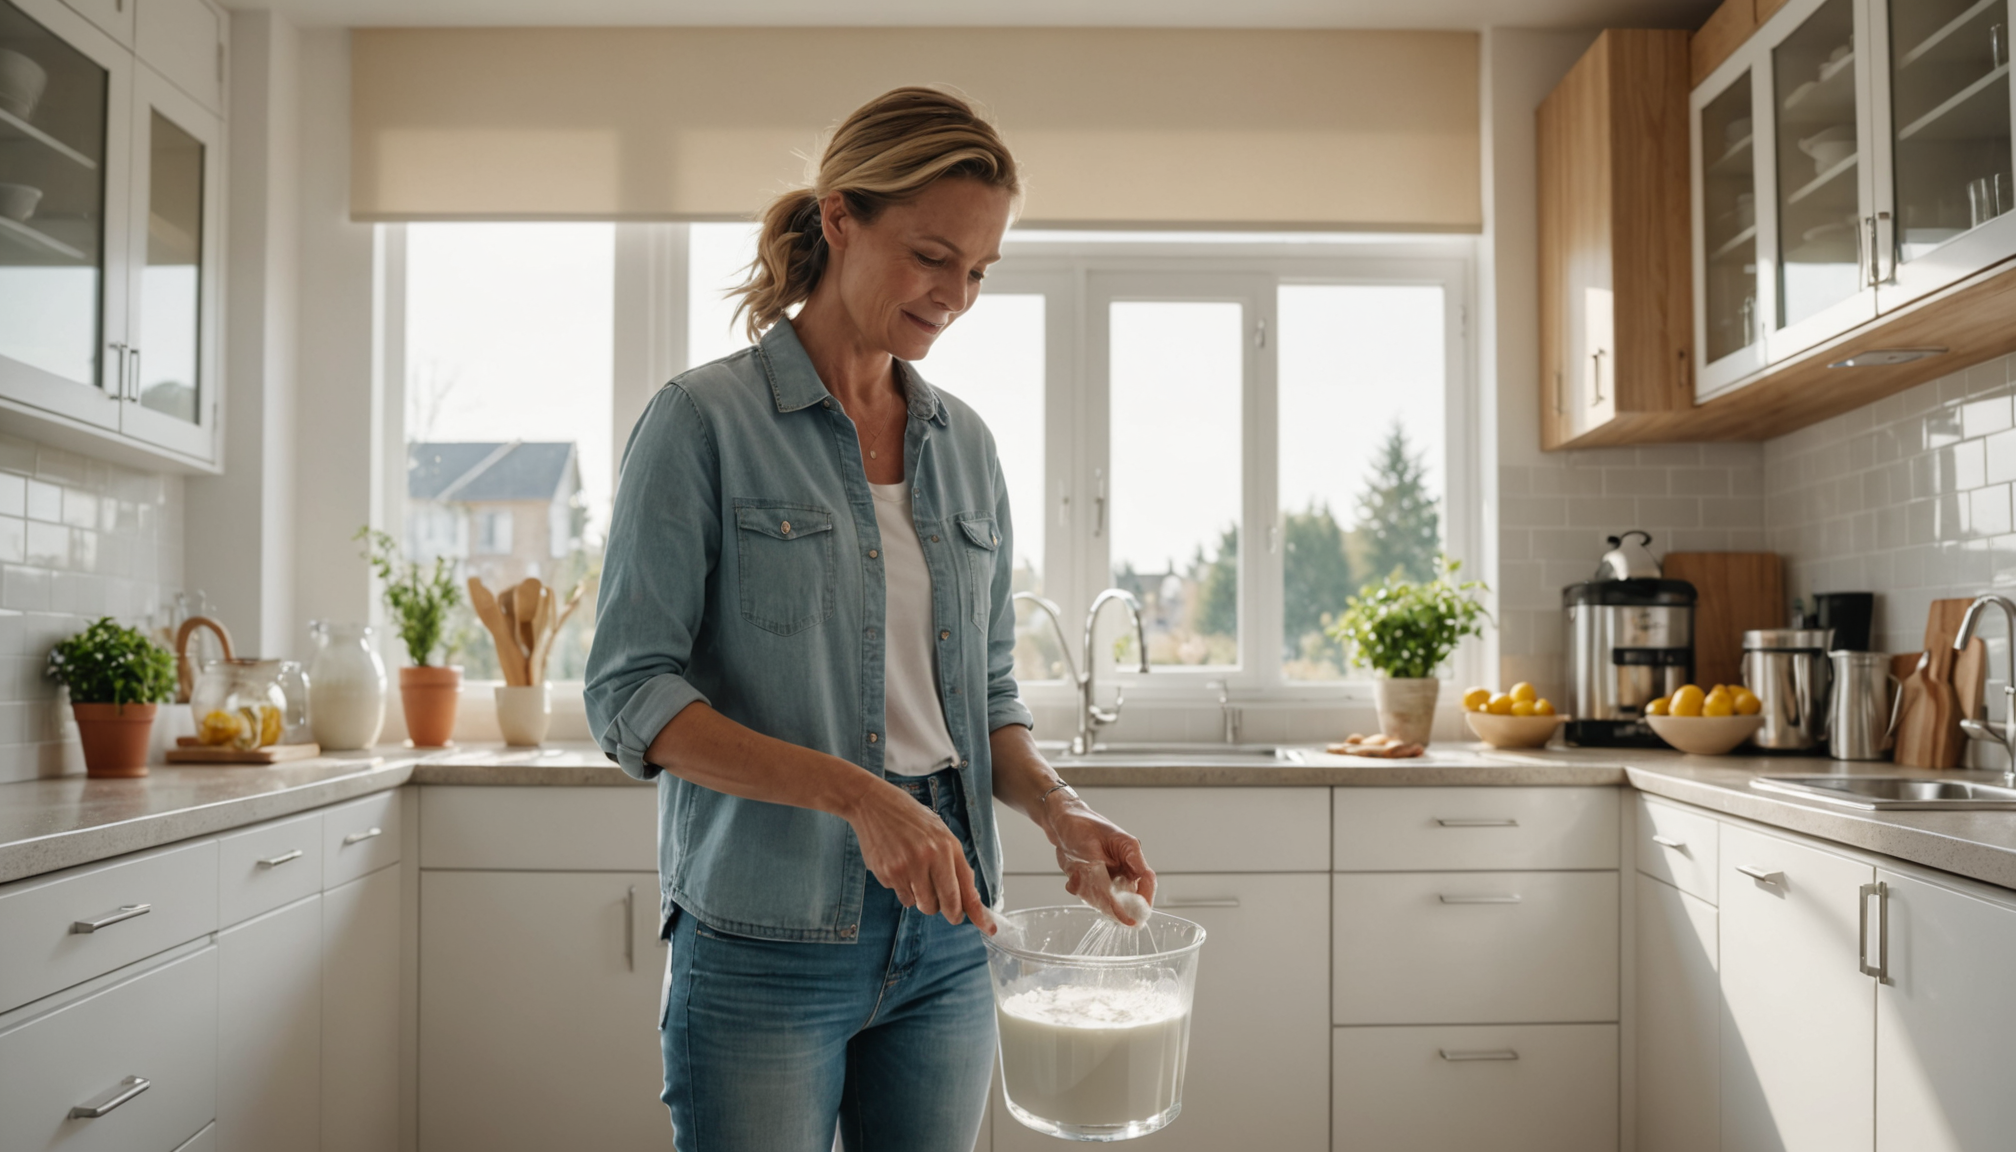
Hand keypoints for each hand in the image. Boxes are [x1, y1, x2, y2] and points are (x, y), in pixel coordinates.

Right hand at [843, 778, 995, 933]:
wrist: (874, 804)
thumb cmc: (911, 819)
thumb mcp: (940, 833)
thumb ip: (955, 863)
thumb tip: (967, 896)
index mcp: (947, 847)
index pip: (966, 888)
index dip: (978, 913)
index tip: (989, 930)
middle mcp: (929, 857)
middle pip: (945, 904)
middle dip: (948, 911)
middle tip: (946, 908)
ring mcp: (907, 867)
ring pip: (923, 905)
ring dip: (924, 899)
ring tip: (916, 874)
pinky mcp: (888, 874)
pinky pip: (903, 897)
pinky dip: (905, 889)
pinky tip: (899, 866)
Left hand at [1046, 799, 1156, 925]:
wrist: (1060, 822)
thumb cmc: (1081, 825)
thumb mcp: (1099, 846)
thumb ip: (1112, 872)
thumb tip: (1125, 892)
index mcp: (1130, 853)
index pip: (1147, 880)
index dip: (1144, 900)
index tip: (1136, 918)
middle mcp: (1122, 865)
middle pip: (1128, 895)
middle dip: (1113, 903)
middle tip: (1099, 897)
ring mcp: (1109, 874)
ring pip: (1108, 898)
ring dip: (1092, 894)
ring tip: (1079, 875)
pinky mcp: (1094, 880)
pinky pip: (1090, 894)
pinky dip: (1080, 889)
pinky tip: (1073, 875)